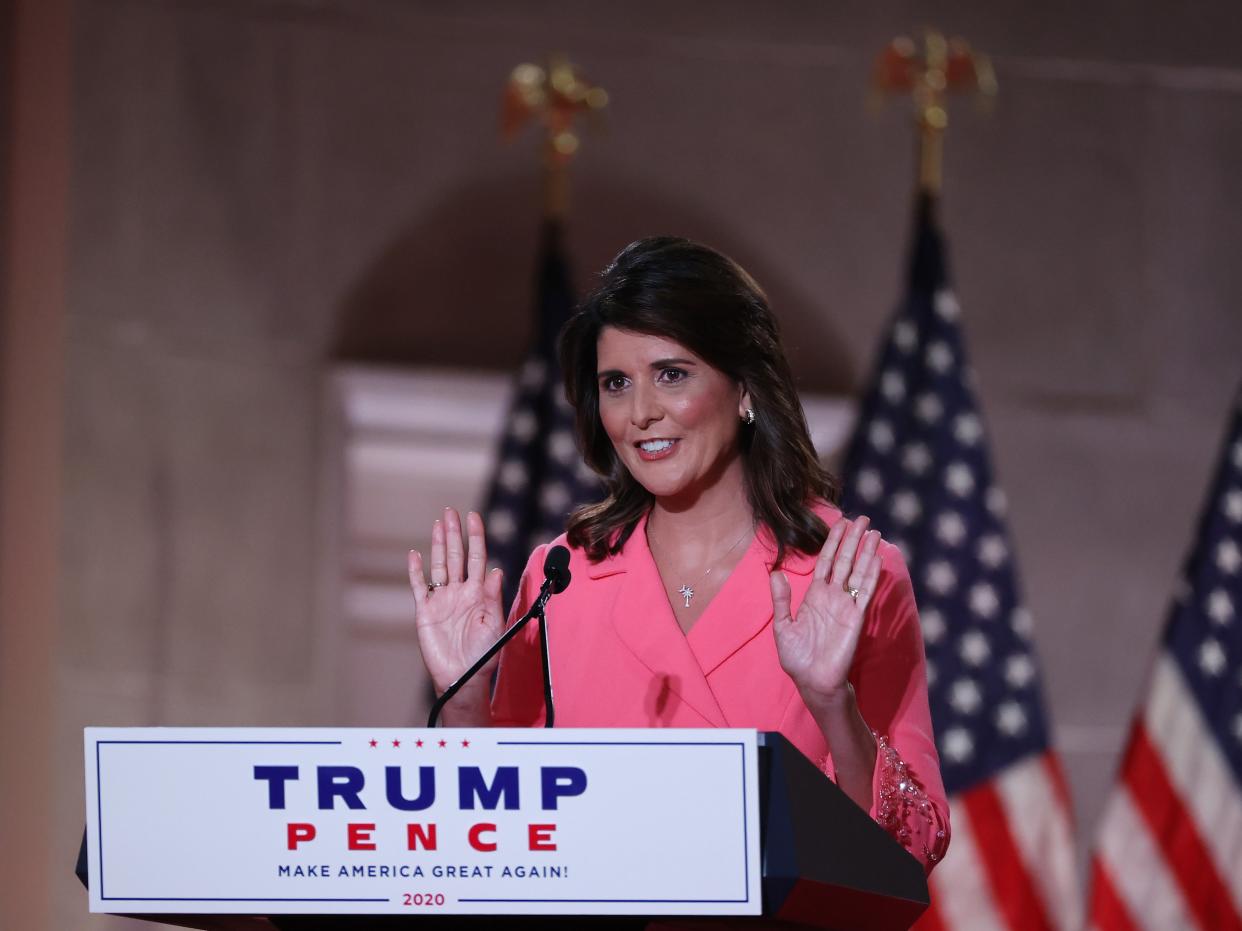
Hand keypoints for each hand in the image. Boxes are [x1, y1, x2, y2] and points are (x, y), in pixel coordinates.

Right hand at [408, 508, 505, 696]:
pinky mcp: (425, 611)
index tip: (474, 516)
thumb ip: (494, 597)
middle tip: (451, 511)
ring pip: (439, 566)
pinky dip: (416, 571)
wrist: (463, 678)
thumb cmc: (484, 655)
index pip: (477, 558)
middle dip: (454, 534)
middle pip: (456, 556)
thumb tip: (497, 571)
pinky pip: (419, 587)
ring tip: (438, 524)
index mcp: (479, 593)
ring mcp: (442, 600)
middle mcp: (460, 592)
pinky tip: (415, 555)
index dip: (475, 537)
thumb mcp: (495, 624)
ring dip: (437, 545)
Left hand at [770, 516, 882, 712]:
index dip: (833, 542)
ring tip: (875, 532)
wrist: (813, 681)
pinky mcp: (856, 617)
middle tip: (864, 519)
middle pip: (845, 561)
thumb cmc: (797, 657)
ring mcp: (846, 605)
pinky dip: (871, 575)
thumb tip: (775, 573)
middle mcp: (833, 596)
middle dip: (853, 540)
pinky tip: (876, 558)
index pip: (826, 562)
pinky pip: (864, 592)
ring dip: (866, 552)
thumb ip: (781, 599)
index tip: (841, 523)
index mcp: (815, 595)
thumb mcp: (783, 626)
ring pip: (858, 572)